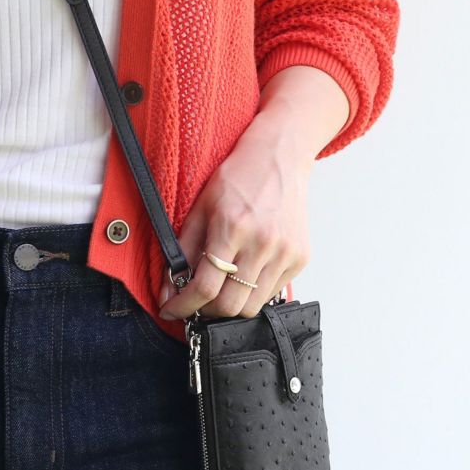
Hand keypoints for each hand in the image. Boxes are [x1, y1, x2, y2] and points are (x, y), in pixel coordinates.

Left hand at [157, 111, 315, 320]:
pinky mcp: (300, 258)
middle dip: (206, 311)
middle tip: (196, 302)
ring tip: (221, 288)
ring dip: (231, 306)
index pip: (205, 287)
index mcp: (232, 227)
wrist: (281, 157)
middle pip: (230, 306)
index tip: (172, 310)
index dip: (183, 306)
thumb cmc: (238, 178)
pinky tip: (245, 273)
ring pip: (252, 307)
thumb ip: (182, 251)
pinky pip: (272, 293)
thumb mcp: (200, 208)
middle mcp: (263, 243)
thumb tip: (168, 290)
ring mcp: (285, 253)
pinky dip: (253, 293)